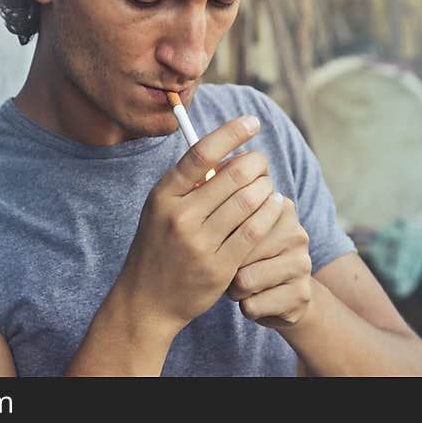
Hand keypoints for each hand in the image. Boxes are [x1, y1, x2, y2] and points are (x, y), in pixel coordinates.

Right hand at [114, 114, 283, 337]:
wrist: (147, 300)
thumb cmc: (159, 245)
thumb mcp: (161, 209)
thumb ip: (189, 183)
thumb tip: (229, 151)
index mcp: (163, 195)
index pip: (202, 153)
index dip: (232, 132)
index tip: (252, 121)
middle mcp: (179, 216)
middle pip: (234, 175)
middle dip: (257, 163)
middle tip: (262, 163)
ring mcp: (199, 243)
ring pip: (249, 201)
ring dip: (266, 187)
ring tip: (268, 186)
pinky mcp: (219, 267)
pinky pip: (255, 231)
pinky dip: (270, 213)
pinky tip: (274, 205)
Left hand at [226, 195, 312, 329]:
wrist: (286, 295)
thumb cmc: (250, 257)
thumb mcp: (239, 232)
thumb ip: (225, 216)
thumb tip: (207, 217)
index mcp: (279, 207)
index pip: (234, 221)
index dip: (220, 239)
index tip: (222, 243)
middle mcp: (295, 233)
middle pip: (238, 251)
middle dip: (226, 266)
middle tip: (232, 269)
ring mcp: (302, 264)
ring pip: (245, 281)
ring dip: (235, 290)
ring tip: (243, 285)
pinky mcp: (301, 295)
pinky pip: (252, 305)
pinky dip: (246, 308)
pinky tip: (256, 301)